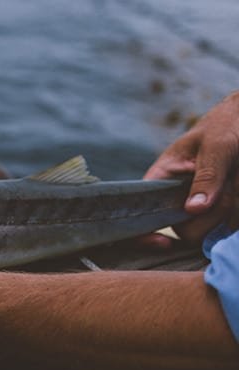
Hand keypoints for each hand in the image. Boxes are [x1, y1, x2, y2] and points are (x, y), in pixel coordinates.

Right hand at [145, 91, 238, 243]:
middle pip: (184, 230)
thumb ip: (207, 176)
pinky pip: (229, 226)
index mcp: (160, 180)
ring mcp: (200, 209)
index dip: (144, 234)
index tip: (163, 243)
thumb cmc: (227, 125)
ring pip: (211, 230)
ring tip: (237, 183)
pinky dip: (237, 216)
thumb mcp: (217, 145)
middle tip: (230, 190)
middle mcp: (177, 199)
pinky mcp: (221, 213)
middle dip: (210, 217)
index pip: (142, 214)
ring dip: (230, 212)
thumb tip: (193, 210)